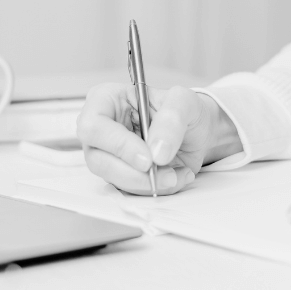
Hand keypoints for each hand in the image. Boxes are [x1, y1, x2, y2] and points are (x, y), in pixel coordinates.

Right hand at [76, 83, 241, 195]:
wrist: (197, 130)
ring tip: (176, 173)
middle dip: (133, 172)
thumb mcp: (184, 102)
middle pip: (97, 159)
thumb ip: (171, 120)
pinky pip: (131, 190)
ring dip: (148, 183)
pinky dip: (156, 188)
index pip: (93, 125)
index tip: (147, 158)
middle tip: (164, 172)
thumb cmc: (183, 109)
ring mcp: (108, 154)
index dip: (118, 145)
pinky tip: (176, 175)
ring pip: (113, 179)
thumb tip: (156, 151)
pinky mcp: (121, 174)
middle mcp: (101, 128)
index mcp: (106, 99)